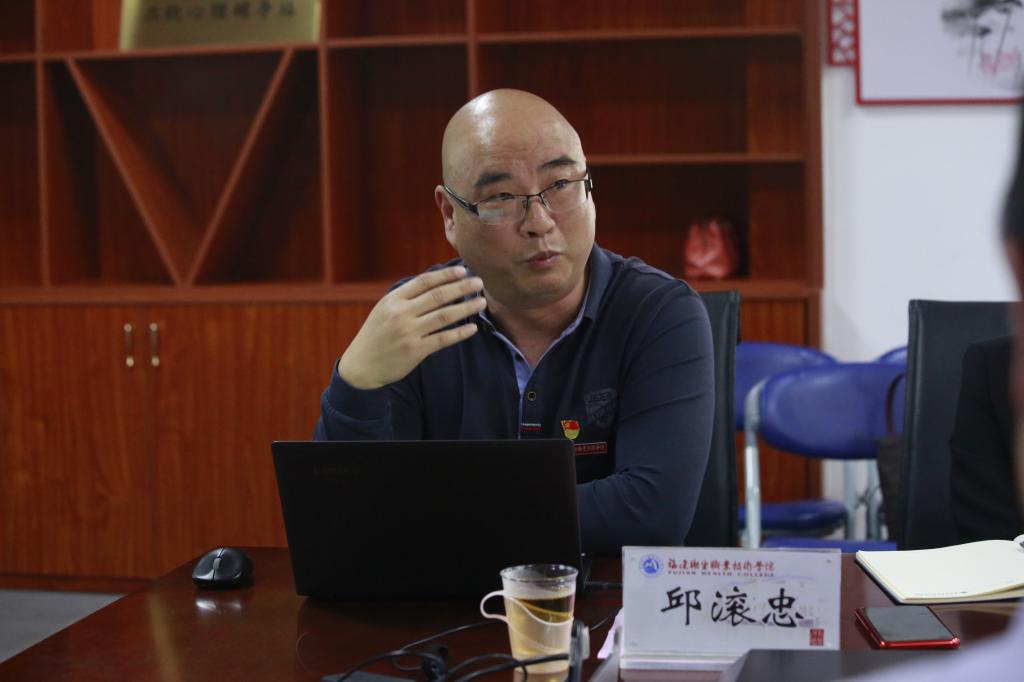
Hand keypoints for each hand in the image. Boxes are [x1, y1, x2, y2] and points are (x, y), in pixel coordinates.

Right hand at [338, 266, 486, 388]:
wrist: (361, 367)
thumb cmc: (376, 336)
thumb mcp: (384, 310)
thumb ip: (406, 298)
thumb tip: (436, 284)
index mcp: (393, 300)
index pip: (424, 282)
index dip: (446, 275)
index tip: (463, 271)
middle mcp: (401, 314)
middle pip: (438, 296)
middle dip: (462, 287)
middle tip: (479, 282)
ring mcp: (408, 332)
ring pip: (444, 316)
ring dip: (466, 308)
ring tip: (481, 302)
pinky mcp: (415, 351)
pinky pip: (443, 339)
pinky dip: (459, 333)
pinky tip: (472, 328)